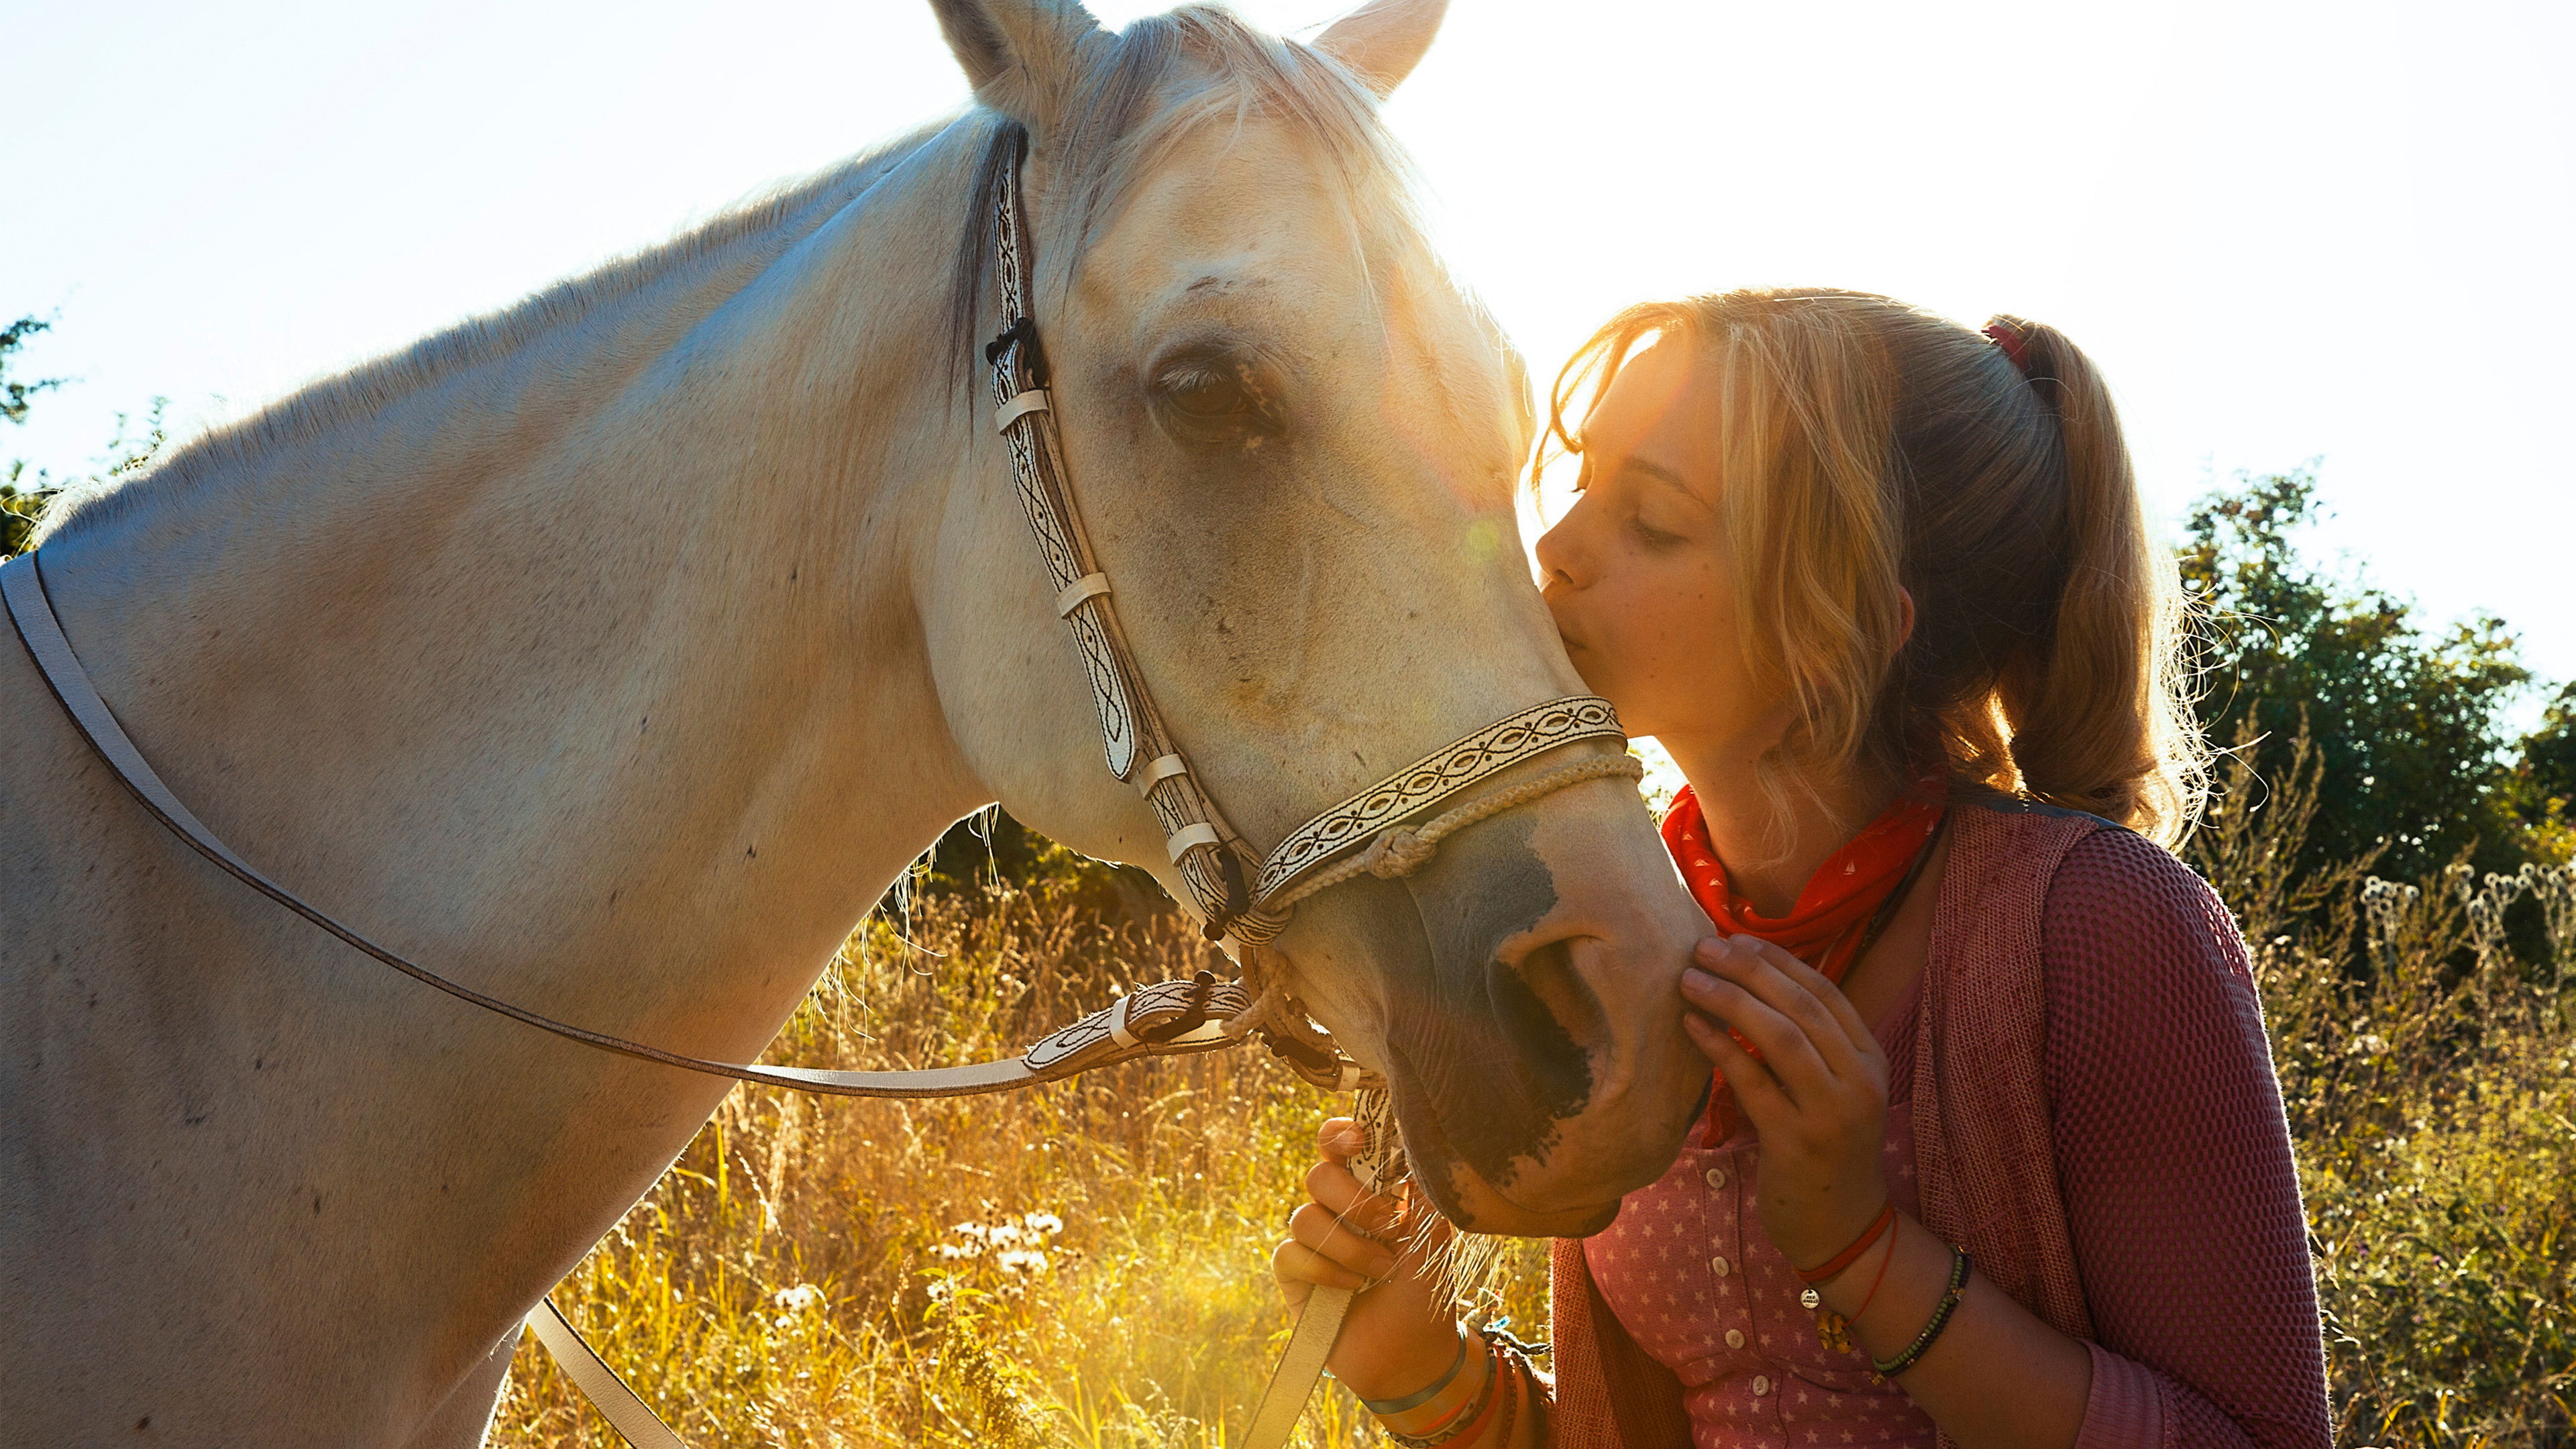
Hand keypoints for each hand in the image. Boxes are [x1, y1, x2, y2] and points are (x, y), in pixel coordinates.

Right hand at [1270, 1117, 1463, 1400]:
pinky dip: (1325, 1271)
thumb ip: (1420, 1186)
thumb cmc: (1425, 1289)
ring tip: (1380, 1271)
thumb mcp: (1434, 1232)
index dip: (1340, 1134)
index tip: (1358, 1141)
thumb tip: (1410, 1142)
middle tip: (1387, 1226)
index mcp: (1367, 1189)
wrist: (1412, 1352)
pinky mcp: (1293, 1275)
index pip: (1339, 1144)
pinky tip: (1350, 1289)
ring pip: (1304, 1217)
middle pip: (1318, 1175)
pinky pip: (1290, 1254)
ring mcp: (1311, 1241)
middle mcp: (1335, 1209)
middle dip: (1353, 1199)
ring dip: (1348, 1246)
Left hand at [1680, 934, 1890, 1269]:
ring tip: (1689, 980)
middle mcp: (1860, 1080)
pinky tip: (1691, 1026)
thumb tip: (1749, 983)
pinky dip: (1720, 1048)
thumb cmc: (1826, 1149)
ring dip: (1730, 1000)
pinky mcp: (1797, 1143)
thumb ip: (1808, 1044)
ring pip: (1781, 1037)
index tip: (1734, 938)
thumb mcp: (1832, 1090)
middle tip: (1701, 948)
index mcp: (1870, 1059)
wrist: (1841, 1227)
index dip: (1777, 960)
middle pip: (1801, 1006)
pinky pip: (1753, 1082)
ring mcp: (1832, 1113)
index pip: (1825, 992)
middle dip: (1748, 970)